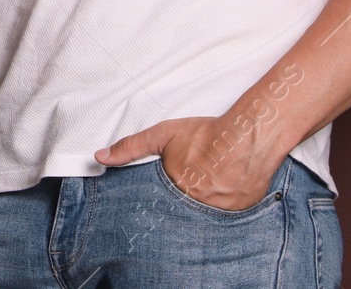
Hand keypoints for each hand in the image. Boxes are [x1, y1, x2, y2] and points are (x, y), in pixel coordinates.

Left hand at [95, 115, 283, 211]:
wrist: (249, 137)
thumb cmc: (206, 135)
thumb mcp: (163, 136)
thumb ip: (131, 147)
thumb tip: (101, 157)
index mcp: (174, 190)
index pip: (157, 206)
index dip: (160, 198)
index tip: (166, 190)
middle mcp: (195, 207)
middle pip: (180, 211)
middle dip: (182, 201)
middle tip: (191, 184)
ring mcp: (218, 213)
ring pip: (204, 215)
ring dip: (203, 203)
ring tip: (209, 185)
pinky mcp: (239, 214)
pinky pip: (226, 216)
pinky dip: (223, 205)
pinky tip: (225, 189)